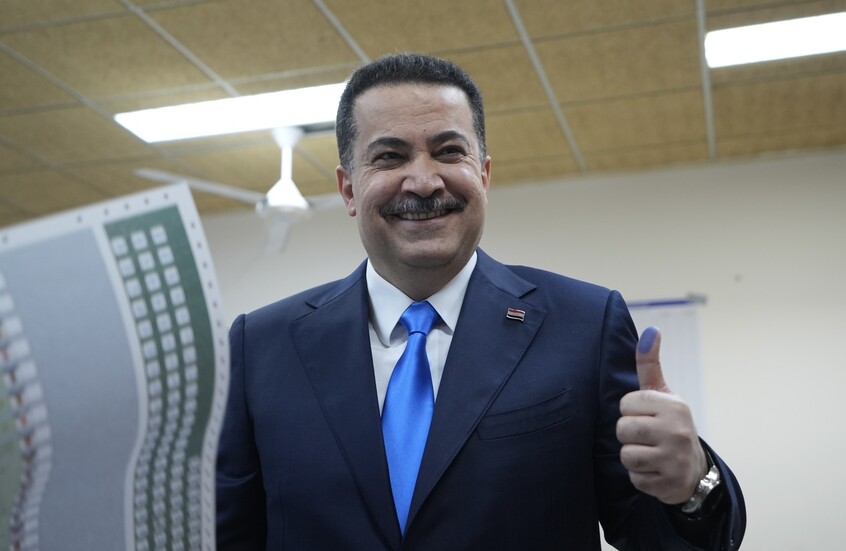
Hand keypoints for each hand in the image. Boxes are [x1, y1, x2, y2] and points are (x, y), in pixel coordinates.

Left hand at [616, 327, 707, 504]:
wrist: (694, 470)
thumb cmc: (670, 425)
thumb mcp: (662, 394)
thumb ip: (649, 364)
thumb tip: (651, 329)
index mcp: (673, 406)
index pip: (625, 404)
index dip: (631, 412)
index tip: (647, 416)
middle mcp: (677, 431)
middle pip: (623, 429)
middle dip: (629, 435)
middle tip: (646, 437)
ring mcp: (674, 459)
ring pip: (626, 455)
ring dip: (633, 457)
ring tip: (650, 453)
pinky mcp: (669, 483)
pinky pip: (635, 478)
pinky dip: (641, 476)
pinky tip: (655, 470)